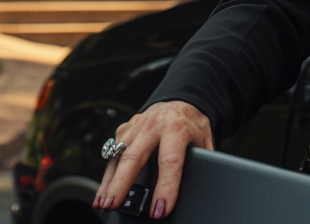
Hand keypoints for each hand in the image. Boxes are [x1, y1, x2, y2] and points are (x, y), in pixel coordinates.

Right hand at [93, 101, 213, 218]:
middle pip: (135, 156)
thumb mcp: (205, 139)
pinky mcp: (125, 129)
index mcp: (177, 128)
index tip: (160, 208)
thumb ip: (205, 161)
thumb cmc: (192, 123)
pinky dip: (107, 173)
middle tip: (114, 204)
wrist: (182, 100)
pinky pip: (113, 152)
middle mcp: (153, 125)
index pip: (170, 161)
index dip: (166, 187)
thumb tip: (206, 184)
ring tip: (103, 202)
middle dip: (123, 183)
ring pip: (118, 155)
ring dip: (109, 181)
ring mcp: (136, 126)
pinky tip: (103, 190)